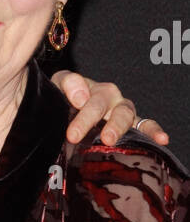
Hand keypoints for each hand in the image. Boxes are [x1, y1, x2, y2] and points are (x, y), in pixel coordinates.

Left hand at [52, 71, 168, 146]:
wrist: (73, 108)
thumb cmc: (67, 98)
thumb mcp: (60, 85)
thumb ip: (67, 83)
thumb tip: (80, 97)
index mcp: (91, 87)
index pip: (83, 92)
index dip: (78, 101)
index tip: (72, 123)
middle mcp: (109, 97)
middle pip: (102, 104)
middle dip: (89, 119)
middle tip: (75, 136)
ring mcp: (122, 111)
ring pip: (124, 114)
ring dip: (117, 126)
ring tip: (108, 139)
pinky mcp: (133, 125)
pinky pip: (146, 126)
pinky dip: (154, 131)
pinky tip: (162, 139)